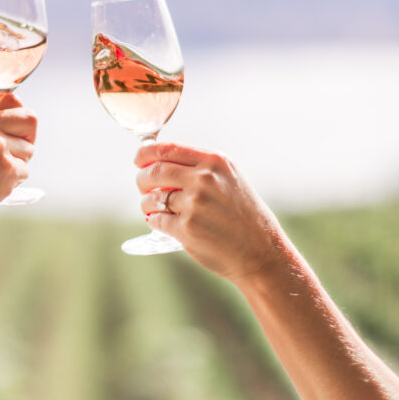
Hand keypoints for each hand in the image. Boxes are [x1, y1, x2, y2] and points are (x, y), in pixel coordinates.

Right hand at [0, 93, 36, 259]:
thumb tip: (1, 111)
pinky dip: (13, 182)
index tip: (13, 129)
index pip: (11, 100)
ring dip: (16, 163)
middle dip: (26, 136)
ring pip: (28, 149)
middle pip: (29, 120)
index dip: (16, 116)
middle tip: (13, 153)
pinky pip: (24, 171)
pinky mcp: (7, 169)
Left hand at [135, 143, 285, 282]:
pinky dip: (153, 221)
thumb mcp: (229, 178)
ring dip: (146, 203)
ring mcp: (195, 205)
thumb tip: (159, 159)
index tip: (139, 158)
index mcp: (214, 161)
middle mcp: (204, 180)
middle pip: (154, 172)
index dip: (145, 153)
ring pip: (151, 198)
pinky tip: (159, 222)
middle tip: (142, 185)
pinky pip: (156, 220)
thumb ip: (199, 166)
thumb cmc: (242, 213)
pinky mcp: (187, 229)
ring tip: (152, 207)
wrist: (260, 250)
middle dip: (141, 178)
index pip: (167, 149)